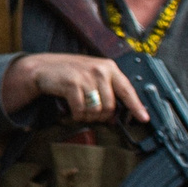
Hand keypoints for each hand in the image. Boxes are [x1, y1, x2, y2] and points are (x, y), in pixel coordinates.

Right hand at [1, 52, 149, 124]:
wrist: (43, 68)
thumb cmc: (72, 75)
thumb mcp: (93, 77)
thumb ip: (108, 91)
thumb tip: (119, 116)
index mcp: (109, 68)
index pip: (127, 90)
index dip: (136, 107)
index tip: (144, 119)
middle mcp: (100, 70)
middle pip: (111, 107)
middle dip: (102, 116)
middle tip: (92, 114)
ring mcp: (86, 76)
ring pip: (97, 111)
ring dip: (89, 117)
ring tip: (81, 110)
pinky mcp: (72, 84)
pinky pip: (81, 111)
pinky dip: (77, 115)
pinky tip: (72, 110)